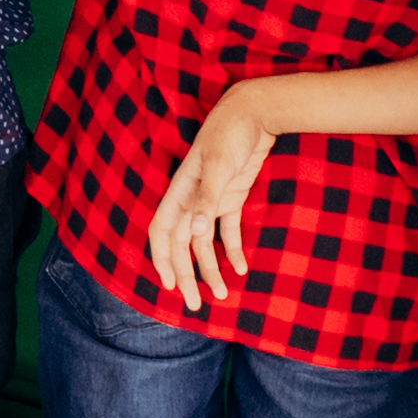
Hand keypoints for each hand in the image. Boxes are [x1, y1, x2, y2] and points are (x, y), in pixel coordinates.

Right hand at [143, 86, 274, 308]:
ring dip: (210, 269)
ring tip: (221, 296)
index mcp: (180, 193)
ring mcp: (212, 200)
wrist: (255, 112)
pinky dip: (232, 250)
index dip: (162, 260)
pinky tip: (240, 269)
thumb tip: (194, 234)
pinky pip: (228, 231)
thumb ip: (206, 200)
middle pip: (182, 246)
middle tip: (195, 306)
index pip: (162, 233)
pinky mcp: (232, 197)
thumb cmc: (229, 134)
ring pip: (204, 244)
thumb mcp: (218, 165)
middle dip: (187, 276)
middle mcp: (192, 200)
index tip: (171, 286)